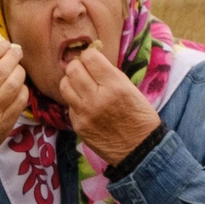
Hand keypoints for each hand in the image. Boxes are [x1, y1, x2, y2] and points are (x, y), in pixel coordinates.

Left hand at [53, 45, 159, 166]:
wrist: (139, 148)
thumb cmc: (139, 116)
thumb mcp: (130, 88)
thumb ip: (109, 74)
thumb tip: (91, 60)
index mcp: (114, 85)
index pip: (89, 58)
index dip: (90, 55)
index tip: (93, 59)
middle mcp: (97, 98)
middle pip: (73, 69)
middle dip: (78, 66)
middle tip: (84, 70)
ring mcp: (85, 113)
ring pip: (64, 86)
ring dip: (71, 82)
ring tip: (81, 85)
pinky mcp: (78, 125)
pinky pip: (69, 105)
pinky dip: (75, 101)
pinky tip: (86, 104)